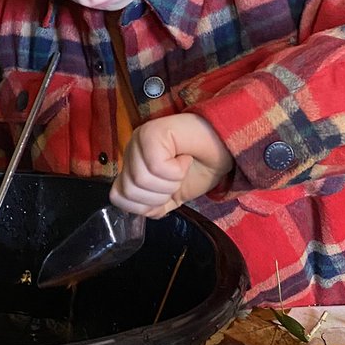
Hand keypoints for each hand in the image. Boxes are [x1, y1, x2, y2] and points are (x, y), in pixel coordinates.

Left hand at [110, 113, 233, 218]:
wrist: (226, 149)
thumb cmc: (200, 169)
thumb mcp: (173, 196)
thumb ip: (153, 206)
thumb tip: (139, 212)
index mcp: (132, 166)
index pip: (118, 198)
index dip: (145, 205)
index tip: (167, 194)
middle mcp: (131, 150)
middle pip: (129, 191)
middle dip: (160, 195)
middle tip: (177, 179)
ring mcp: (139, 139)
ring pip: (141, 179)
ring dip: (170, 182)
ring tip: (182, 168)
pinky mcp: (151, 132)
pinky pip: (156, 166)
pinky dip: (176, 170)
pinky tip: (185, 158)